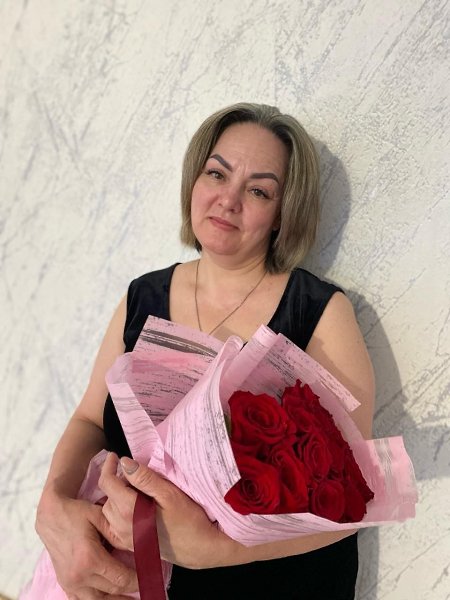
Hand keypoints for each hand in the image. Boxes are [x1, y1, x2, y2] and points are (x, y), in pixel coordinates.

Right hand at [35, 489, 137, 598]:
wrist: (50, 516)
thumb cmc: (77, 513)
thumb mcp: (100, 517)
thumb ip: (118, 533)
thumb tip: (138, 547)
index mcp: (90, 558)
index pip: (120, 579)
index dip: (137, 581)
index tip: (149, 579)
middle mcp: (79, 576)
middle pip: (112, 592)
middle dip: (130, 592)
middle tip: (146, 590)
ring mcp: (70, 582)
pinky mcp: (65, 583)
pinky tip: (108, 599)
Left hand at [98, 453, 238, 568]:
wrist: (201, 547)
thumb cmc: (189, 519)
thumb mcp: (169, 493)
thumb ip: (144, 478)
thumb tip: (124, 462)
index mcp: (129, 511)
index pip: (107, 484)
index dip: (109, 466)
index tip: (115, 456)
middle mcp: (121, 527)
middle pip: (108, 497)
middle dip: (118, 482)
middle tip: (138, 476)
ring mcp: (124, 539)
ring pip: (108, 511)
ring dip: (116, 497)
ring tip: (137, 492)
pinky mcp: (130, 546)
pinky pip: (111, 528)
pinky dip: (114, 515)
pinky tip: (126, 509)